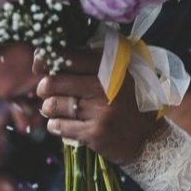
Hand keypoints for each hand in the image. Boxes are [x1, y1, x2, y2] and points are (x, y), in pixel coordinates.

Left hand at [37, 50, 159, 163]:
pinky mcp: (95, 133)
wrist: (151, 135)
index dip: (44, 59)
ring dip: (50, 108)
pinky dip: (56, 125)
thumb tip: (45, 55)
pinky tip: (64, 123)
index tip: (39, 65)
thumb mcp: (118, 71)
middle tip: (47, 90)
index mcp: (108, 65)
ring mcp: (100, 111)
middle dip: (43, 87)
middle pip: (51, 82)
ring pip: (52, 105)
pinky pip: (59, 126)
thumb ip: (90, 59)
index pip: (65, 56)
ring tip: (58, 108)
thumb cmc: (128, 99)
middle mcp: (104, 86)